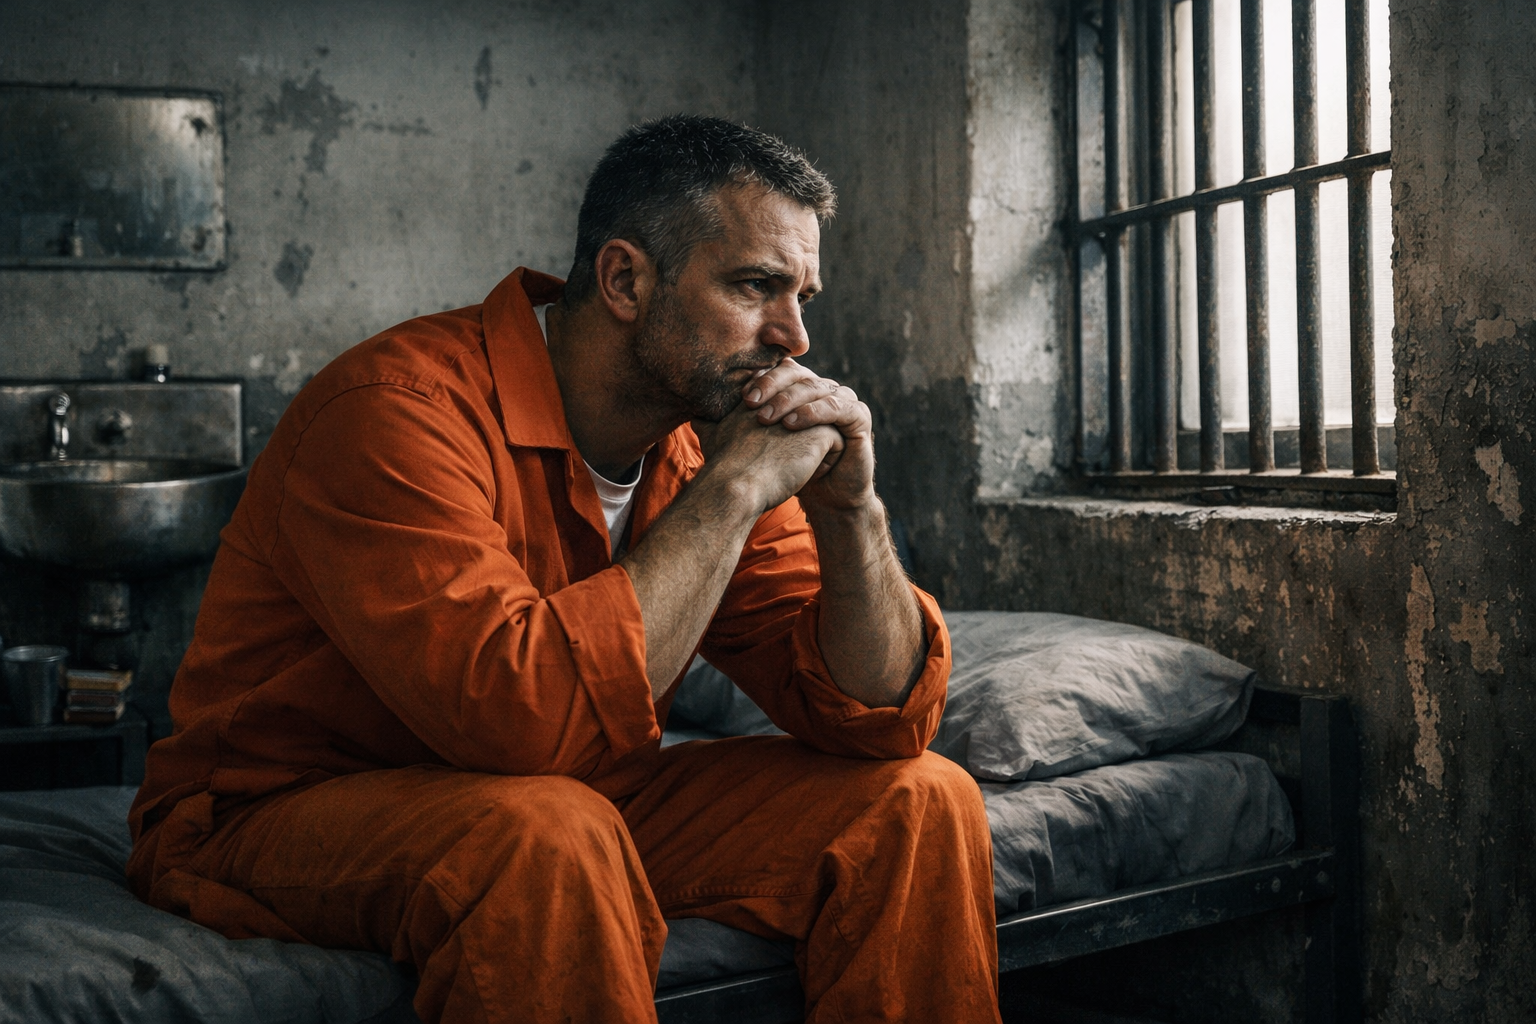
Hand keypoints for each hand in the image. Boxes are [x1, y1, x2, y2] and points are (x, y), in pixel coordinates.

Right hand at [692, 399, 842, 514]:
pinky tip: (811, 474)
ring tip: (802, 467)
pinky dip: (827, 461)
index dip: (783, 422)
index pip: (783, 398)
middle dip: (805, 432)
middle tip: (790, 459)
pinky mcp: (821, 431)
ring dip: (817, 447)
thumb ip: (706, 421)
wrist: (734, 484)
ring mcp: (804, 412)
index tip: (771, 450)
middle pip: (807, 410)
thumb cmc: (721, 467)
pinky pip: (837, 442)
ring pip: (824, 425)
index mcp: (760, 393)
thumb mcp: (710, 435)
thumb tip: (695, 417)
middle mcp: (785, 396)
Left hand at [739, 358, 874, 511]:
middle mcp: (823, 389)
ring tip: (767, 418)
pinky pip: (838, 407)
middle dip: (771, 386)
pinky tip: (793, 425)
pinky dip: (814, 412)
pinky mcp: (859, 417)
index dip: (760, 380)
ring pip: (816, 387)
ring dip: (789, 400)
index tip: (738, 397)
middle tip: (750, 403)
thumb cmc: (791, 470)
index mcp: (801, 389)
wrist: (825, 497)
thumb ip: (731, 428)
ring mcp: (843, 400)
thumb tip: (695, 416)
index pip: (780, 371)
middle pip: (797, 374)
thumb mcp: (759, 445)